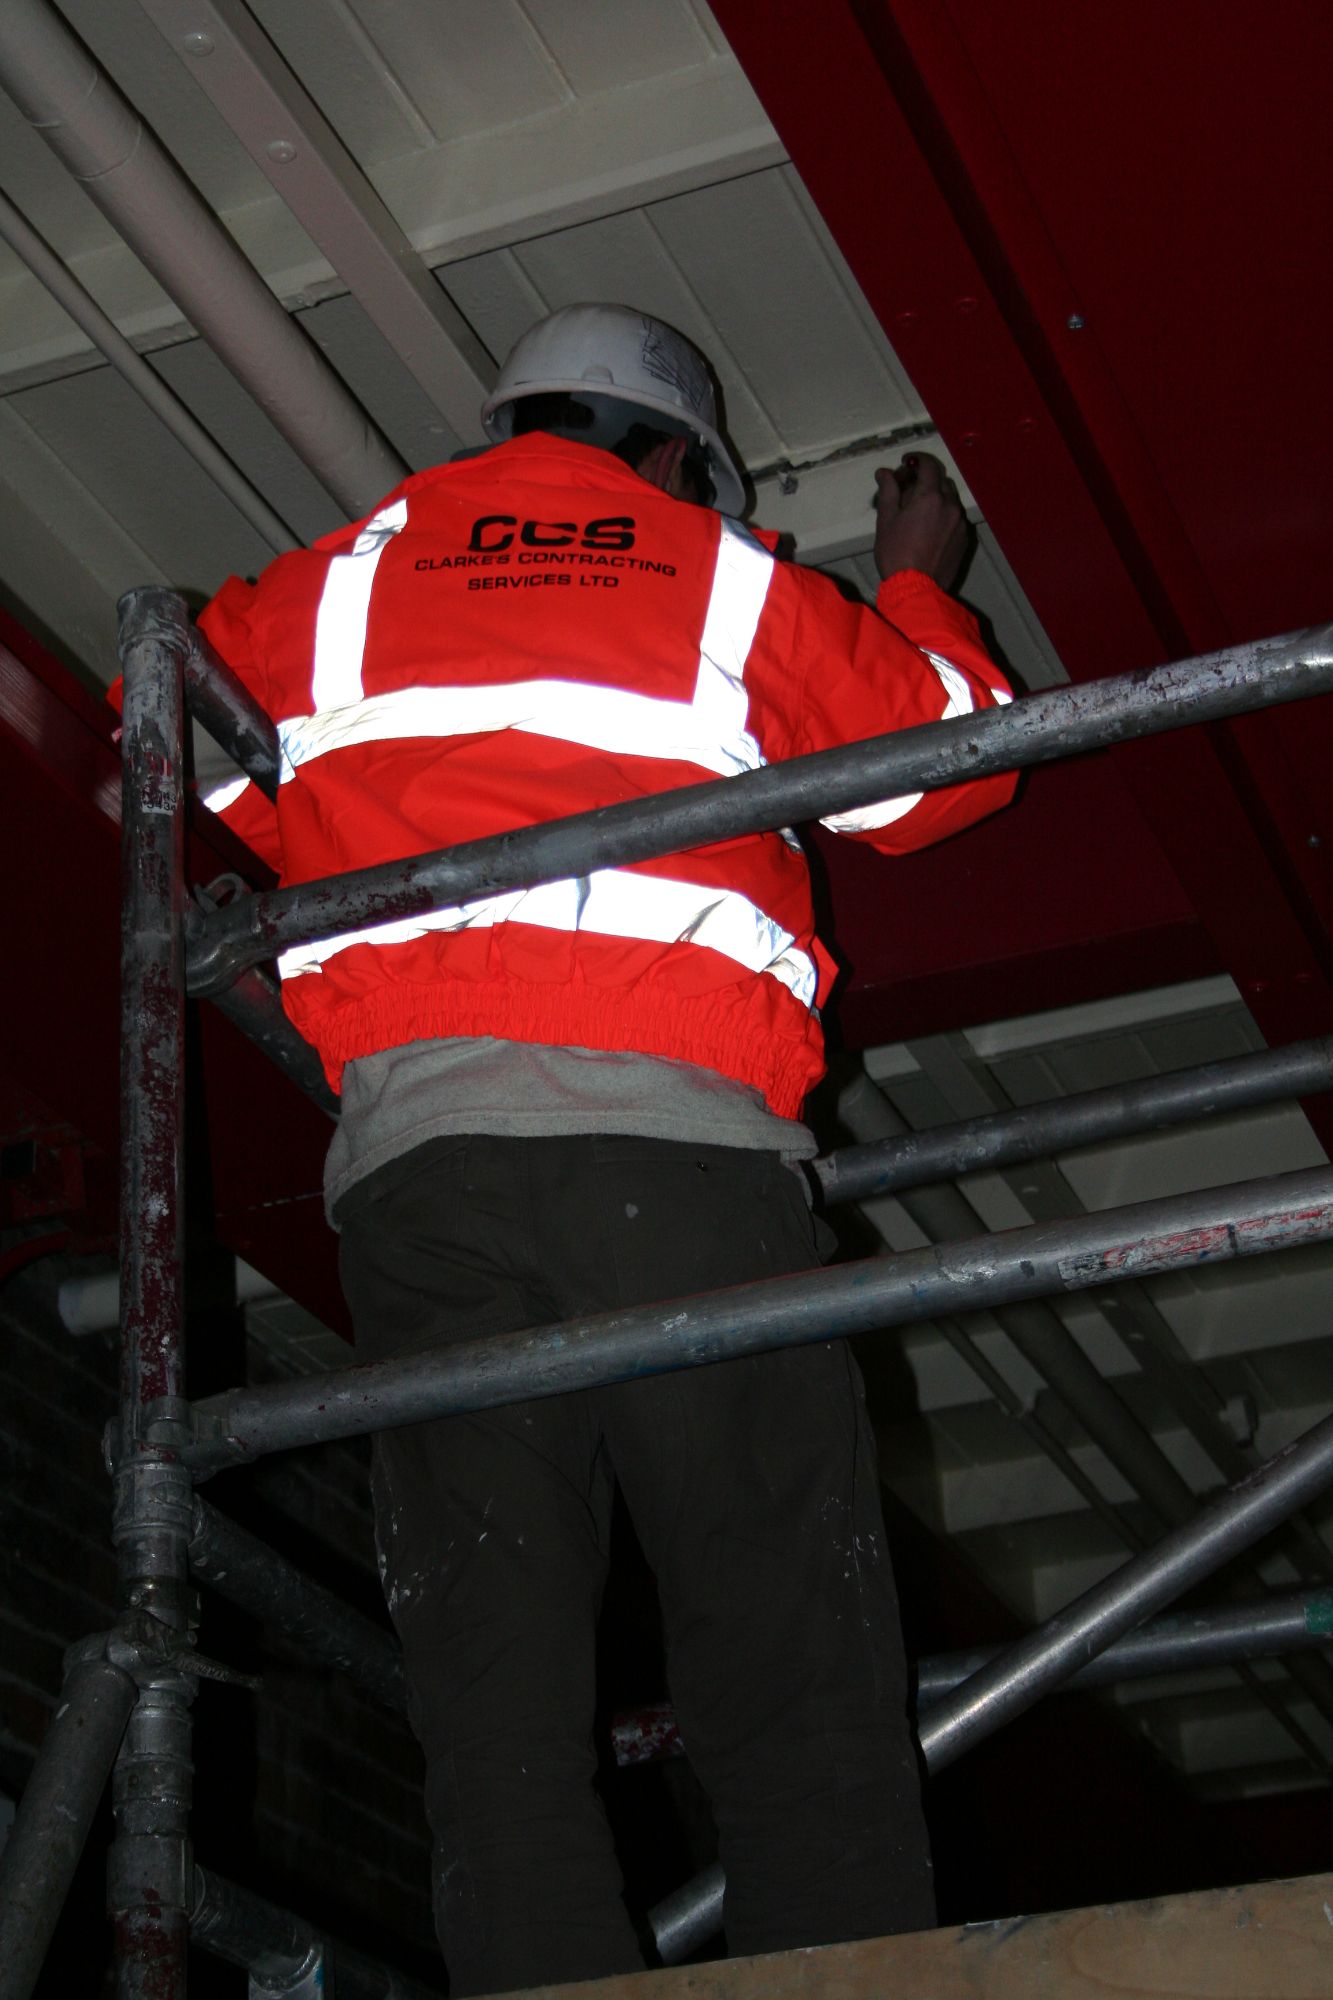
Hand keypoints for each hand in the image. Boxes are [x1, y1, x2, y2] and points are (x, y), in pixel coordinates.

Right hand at [873, 452, 968, 590]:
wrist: (916, 588)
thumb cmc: (896, 554)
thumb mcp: (886, 521)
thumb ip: (888, 491)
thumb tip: (885, 472)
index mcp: (929, 497)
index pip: (929, 464)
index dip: (918, 459)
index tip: (907, 462)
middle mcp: (950, 505)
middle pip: (941, 481)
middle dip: (926, 480)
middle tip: (908, 491)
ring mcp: (960, 522)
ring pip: (950, 500)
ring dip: (937, 498)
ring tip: (920, 513)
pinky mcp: (965, 539)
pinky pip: (956, 518)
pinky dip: (944, 516)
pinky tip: (931, 530)